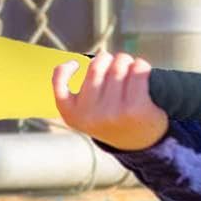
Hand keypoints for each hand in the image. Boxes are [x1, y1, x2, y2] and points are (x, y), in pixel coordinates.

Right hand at [51, 51, 168, 150]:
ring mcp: (113, 112)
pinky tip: (141, 72)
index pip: (59, 85)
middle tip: (114, 63)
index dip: (64, 70)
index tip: (75, 64)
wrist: (141, 142)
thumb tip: (94, 57)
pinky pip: (137, 70)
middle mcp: (91, 115)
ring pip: (118, 66)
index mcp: (73, 116)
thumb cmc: (112, 119)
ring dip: (125, 61)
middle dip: (106, 58)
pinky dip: (140, 65)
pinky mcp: (136, 107)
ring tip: (129, 68)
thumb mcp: (87, 113)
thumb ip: (80, 91)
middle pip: (95, 68)